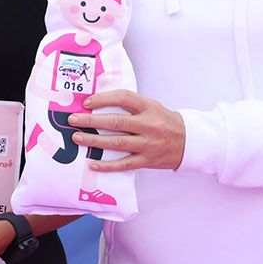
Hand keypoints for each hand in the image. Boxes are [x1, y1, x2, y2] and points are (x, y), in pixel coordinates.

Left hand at [66, 89, 185, 172]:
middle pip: (116, 121)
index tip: (87, 103)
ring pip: (118, 142)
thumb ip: (131, 105)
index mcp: (149, 108)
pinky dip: (108, 165)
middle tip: (73, 120)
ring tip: (78, 137)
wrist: (189, 141)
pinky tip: (93, 164)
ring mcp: (148, 144)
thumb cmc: (165, 121)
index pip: (124, 98)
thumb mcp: (152, 106)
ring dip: (95, 140)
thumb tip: (100, 102)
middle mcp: (148, 125)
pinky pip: (124, 164)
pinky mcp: (147, 160)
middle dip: (92, 120)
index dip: (104, 99)